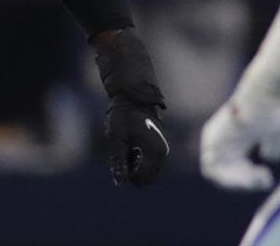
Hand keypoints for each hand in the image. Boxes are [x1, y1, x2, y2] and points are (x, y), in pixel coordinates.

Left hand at [94, 28, 168, 185]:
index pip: (142, 179)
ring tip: (128, 143)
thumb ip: (118, 160)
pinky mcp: (160, 146)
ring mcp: (163, 150)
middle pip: (146, 177)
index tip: (120, 156)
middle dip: (132, 169)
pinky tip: (132, 143)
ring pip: (148, 170)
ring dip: (135, 163)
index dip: (127, 174)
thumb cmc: (123, 115)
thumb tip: (120, 182)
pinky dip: (139, 157)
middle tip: (124, 148)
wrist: (134, 96)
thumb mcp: (116, 138)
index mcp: (155, 152)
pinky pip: (149, 162)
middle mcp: (163, 153)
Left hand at [200, 94, 279, 190]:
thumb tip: (268, 158)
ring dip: (238, 182)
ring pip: (216, 175)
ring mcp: (214, 139)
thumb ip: (272, 146)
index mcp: (235, 138)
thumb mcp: (276, 133)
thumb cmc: (274, 109)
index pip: (235, 167)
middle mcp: (222, 140)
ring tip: (258, 176)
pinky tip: (248, 172)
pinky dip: (227, 178)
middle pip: (226, 173)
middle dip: (246, 183)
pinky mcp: (212, 140)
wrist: (267, 93)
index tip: (267, 178)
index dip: (250, 179)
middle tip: (264, 179)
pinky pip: (210, 170)